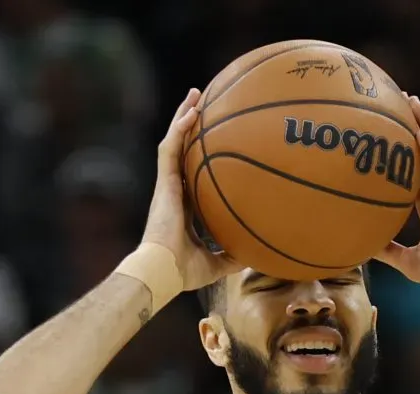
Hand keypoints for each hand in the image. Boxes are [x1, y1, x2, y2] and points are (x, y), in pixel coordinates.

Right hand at [141, 88, 240, 290]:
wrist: (163, 271)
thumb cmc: (184, 272)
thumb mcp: (217, 263)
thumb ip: (234, 256)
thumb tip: (257, 255)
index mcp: (185, 206)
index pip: (193, 173)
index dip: (200, 155)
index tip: (213, 141)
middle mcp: (175, 190)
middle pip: (183, 150)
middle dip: (190, 126)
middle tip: (203, 104)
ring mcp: (167, 185)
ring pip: (173, 142)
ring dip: (182, 116)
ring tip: (194, 94)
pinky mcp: (163, 183)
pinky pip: (170, 150)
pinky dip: (179, 129)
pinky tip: (190, 112)